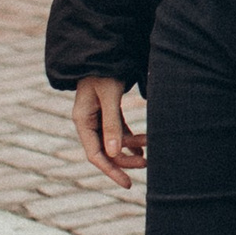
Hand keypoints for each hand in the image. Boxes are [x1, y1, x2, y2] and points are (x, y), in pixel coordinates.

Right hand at [72, 75, 145, 190]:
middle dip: (126, 158)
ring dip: (133, 145)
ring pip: (115, 141)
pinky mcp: (107, 112)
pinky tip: (143, 147)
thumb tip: (114, 153)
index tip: (127, 183)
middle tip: (148, 162)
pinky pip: (118, 132)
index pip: (95, 154)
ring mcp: (97, 118)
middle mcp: (88, 122)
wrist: (103, 51)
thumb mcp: (110, 97)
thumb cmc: (104, 72)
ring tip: (152, 143)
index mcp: (83, 121)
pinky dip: (131, 139)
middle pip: (106, 151)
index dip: (111, 170)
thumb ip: (112, 124)